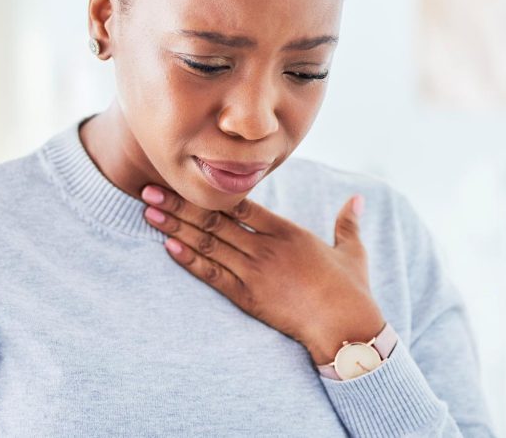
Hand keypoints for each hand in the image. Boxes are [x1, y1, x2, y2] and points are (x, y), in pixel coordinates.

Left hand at [140, 184, 385, 365]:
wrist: (345, 325)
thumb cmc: (351, 290)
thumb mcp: (352, 251)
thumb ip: (348, 222)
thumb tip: (357, 199)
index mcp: (287, 231)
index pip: (240, 203)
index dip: (210, 191)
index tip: (185, 179)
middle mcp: (266, 246)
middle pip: (215, 220)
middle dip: (179, 204)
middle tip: (149, 190)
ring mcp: (255, 271)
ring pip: (208, 243)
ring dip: (176, 227)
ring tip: (148, 212)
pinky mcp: (249, 297)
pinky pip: (213, 275)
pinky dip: (189, 260)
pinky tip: (168, 246)